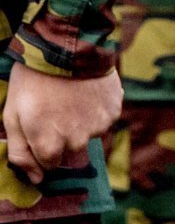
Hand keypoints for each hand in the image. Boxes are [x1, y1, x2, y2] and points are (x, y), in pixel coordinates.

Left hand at [3, 64, 122, 184]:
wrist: (67, 44)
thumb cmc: (33, 80)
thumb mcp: (12, 115)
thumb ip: (20, 153)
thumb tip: (37, 179)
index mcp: (49, 147)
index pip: (48, 165)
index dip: (42, 144)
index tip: (41, 123)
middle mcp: (76, 143)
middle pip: (70, 151)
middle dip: (62, 135)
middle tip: (56, 107)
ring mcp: (97, 127)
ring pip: (88, 135)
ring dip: (81, 122)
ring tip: (71, 96)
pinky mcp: (113, 110)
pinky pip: (104, 119)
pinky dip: (97, 109)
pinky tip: (87, 91)